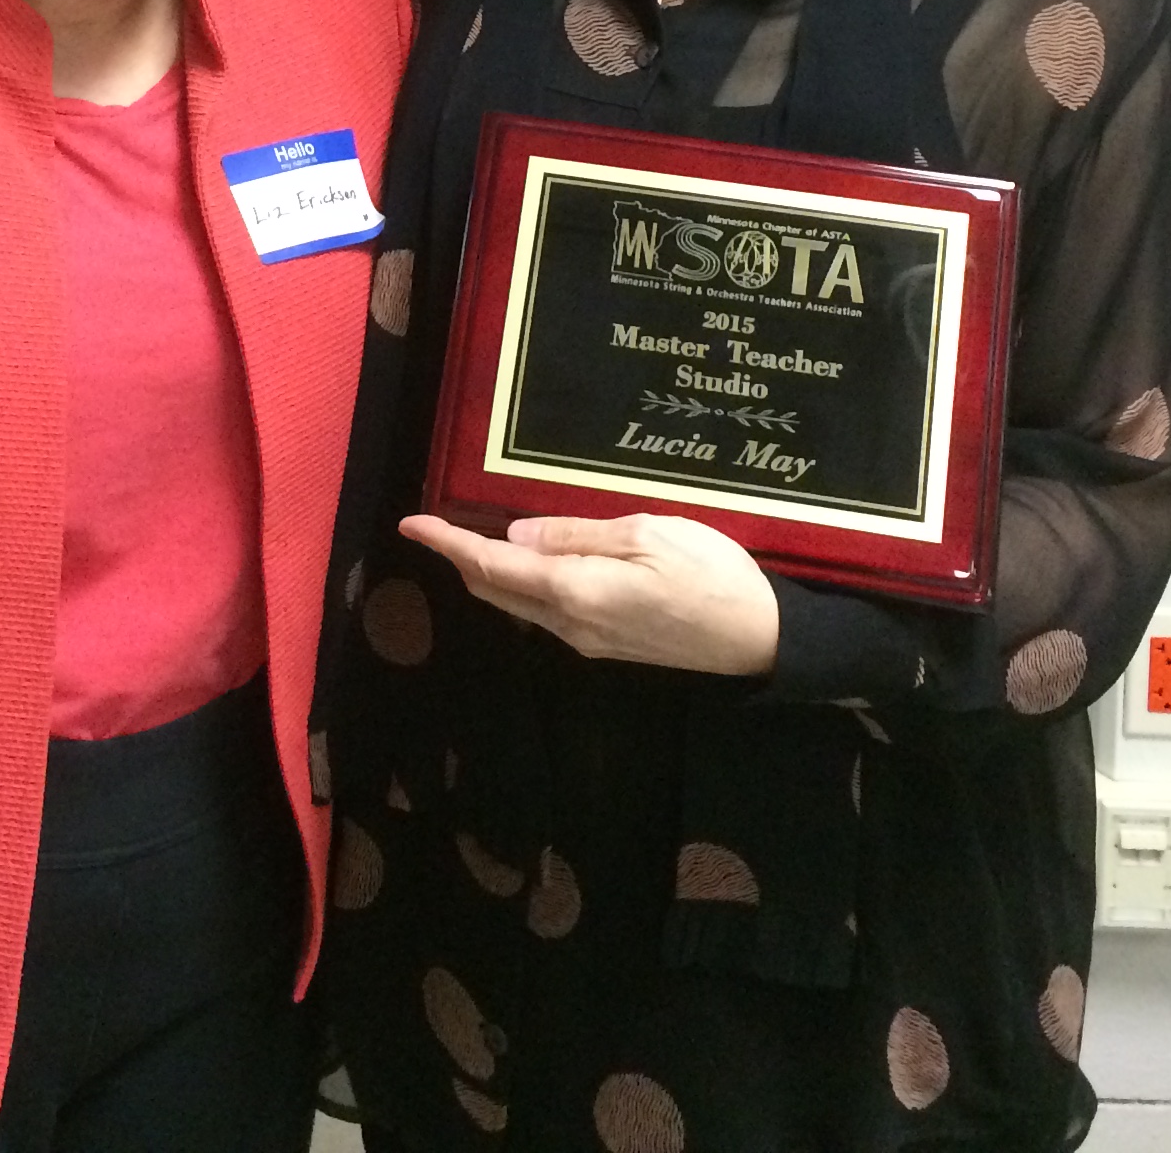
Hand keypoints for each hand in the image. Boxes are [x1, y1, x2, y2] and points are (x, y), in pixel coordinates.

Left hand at [400, 512, 778, 676]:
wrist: (759, 639)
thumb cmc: (711, 574)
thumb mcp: (646, 534)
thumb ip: (576, 536)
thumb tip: (515, 537)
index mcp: (574, 592)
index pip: (491, 567)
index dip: (448, 545)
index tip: (411, 524)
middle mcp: (569, 625)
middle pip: (496, 593)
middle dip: (461, 560)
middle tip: (438, 526)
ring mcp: (588, 641)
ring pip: (518, 606)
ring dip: (491, 575)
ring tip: (474, 538)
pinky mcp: (607, 645)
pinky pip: (546, 614)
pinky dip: (522, 586)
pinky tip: (528, 565)